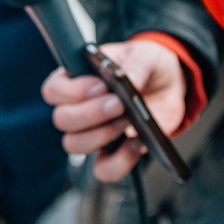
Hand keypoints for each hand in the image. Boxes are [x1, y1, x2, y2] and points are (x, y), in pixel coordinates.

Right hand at [42, 39, 186, 181]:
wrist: (169, 87)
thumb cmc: (146, 65)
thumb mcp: (146, 54)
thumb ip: (137, 63)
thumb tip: (129, 79)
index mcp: (77, 79)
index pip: (54, 90)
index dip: (71, 91)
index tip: (100, 85)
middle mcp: (79, 108)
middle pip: (62, 120)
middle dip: (90, 114)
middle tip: (118, 104)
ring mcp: (93, 132)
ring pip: (74, 145)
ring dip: (101, 135)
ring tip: (127, 121)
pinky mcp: (112, 152)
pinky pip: (103, 169)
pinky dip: (119, 162)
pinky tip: (136, 144)